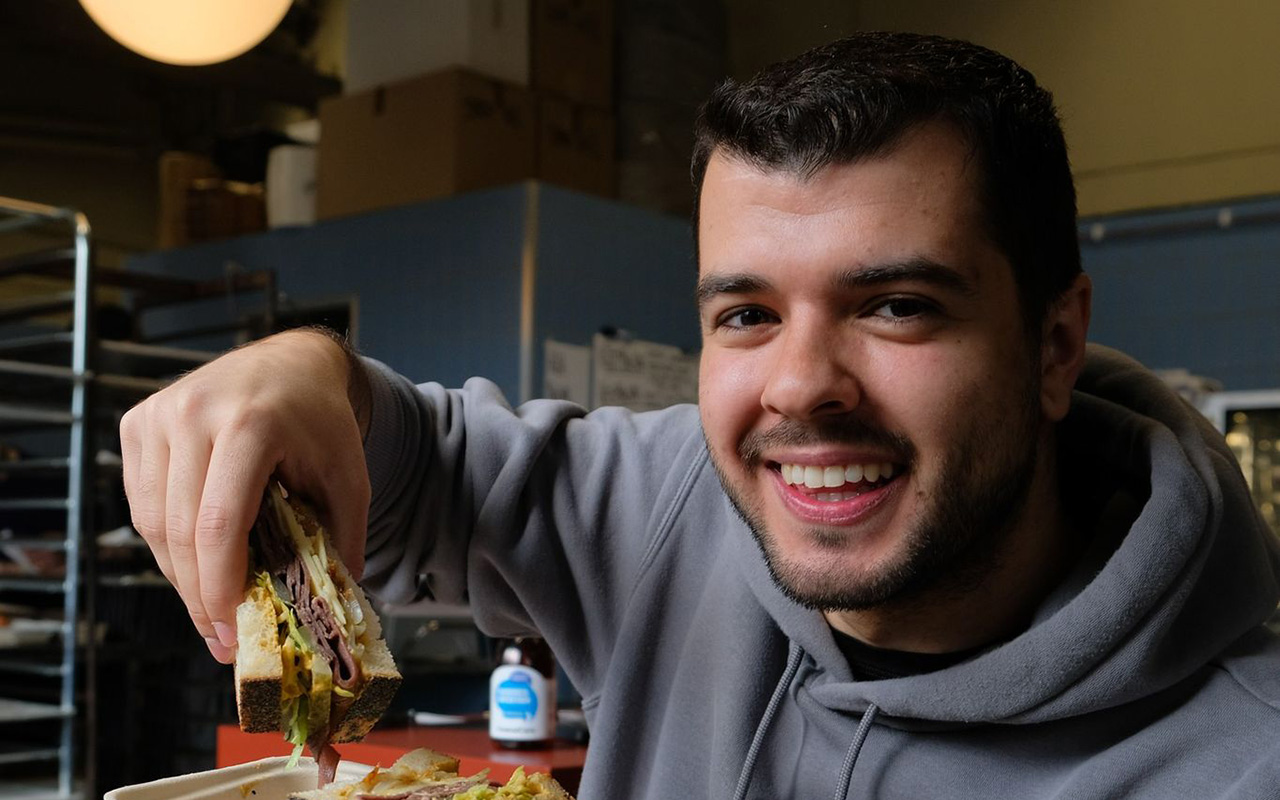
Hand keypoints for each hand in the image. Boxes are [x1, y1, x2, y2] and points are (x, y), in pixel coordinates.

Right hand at [119, 329, 370, 663]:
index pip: (219, 521)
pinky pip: (140, 501)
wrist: (292, 362)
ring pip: (151, 521)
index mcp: (250, 424)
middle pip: (179, 529)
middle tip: (221, 637)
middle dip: (198, 593)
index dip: (219, 583)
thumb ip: (343, 539)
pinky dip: (165, 541)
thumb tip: (332, 612)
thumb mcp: (350, 477)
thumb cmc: (322, 423)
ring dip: (179, 573)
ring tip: (211, 608)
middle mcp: (193, 413)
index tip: (230, 629)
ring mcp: (157, 414)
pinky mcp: (137, 422)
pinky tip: (195, 563)